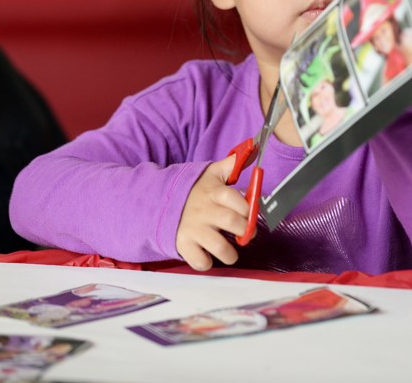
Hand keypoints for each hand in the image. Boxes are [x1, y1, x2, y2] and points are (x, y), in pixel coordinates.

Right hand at [175, 155, 253, 270]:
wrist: (159, 201)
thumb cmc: (194, 190)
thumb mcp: (210, 173)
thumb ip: (231, 164)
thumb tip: (252, 147)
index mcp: (213, 192)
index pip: (236, 199)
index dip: (248, 208)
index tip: (249, 214)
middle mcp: (204, 211)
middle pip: (232, 223)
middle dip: (245, 231)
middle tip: (244, 233)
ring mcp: (193, 229)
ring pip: (220, 247)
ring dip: (230, 253)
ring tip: (230, 251)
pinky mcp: (183, 245)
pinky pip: (200, 261)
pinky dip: (207, 263)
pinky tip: (208, 255)